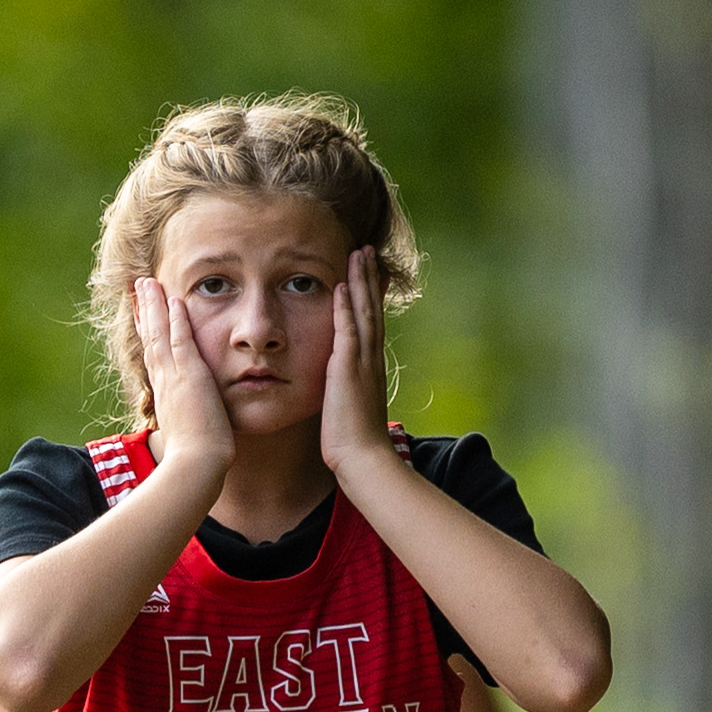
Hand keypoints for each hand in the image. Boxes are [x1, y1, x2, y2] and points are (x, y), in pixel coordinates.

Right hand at [137, 273, 237, 476]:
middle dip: (144, 313)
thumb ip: (190, 427)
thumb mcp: (188, 438)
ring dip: (153, 307)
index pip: (154, 357)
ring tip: (146, 283)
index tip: (143, 316)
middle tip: (138, 289)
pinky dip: (175, 319)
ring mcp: (173, 377)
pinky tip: (174, 299)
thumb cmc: (195, 460)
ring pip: (159, 334)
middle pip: (150, 339)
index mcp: (165, 395)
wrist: (195, 466)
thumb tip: (190, 434)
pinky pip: (180, 340)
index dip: (148, 334)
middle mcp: (164, 383)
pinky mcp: (188, 376)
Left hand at [319, 245, 398, 484]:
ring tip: (359, 254)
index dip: (368, 297)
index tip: (367, 273)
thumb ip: (345, 393)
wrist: (363, 460)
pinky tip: (342, 284)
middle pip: (371, 309)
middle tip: (366, 250)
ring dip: (360, 281)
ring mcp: (362, 362)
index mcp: (369, 367)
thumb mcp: (348, 409)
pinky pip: (348, 329)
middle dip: (368, 278)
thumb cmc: (352, 443)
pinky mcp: (349, 369)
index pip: (369, 324)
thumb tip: (340, 390)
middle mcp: (371, 359)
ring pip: (363, 312)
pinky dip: (346, 306)